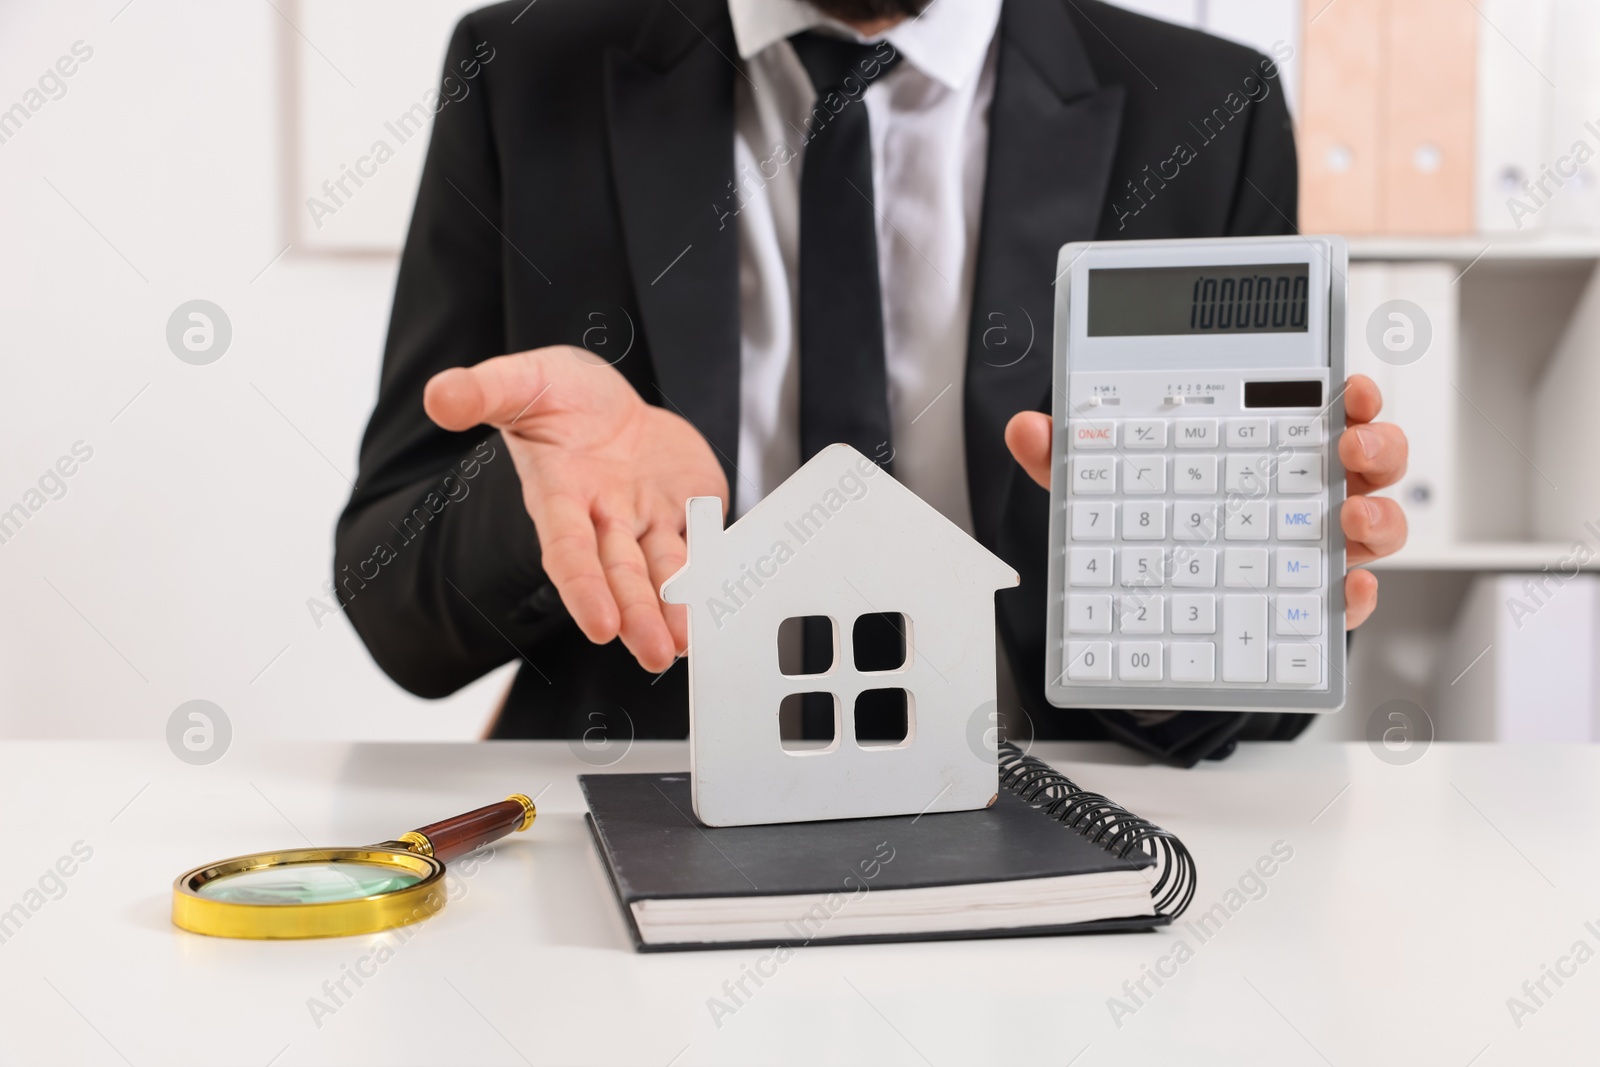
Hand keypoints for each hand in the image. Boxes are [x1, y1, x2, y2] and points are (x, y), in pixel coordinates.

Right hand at [424, 347, 727, 671]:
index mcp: (560, 494)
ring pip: (660, 570)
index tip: (600, 626)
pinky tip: (722, 598)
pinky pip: (702, 541)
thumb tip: (438, 397)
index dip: (583, 587)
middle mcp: (602, 516)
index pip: (568, 549)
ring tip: (685, 645)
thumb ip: (483, 391)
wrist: (605, 399)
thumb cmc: (558, 396)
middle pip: (619, 573)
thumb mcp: (522, 380)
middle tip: (655, 655)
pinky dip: (712, 568)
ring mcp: (645, 516)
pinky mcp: (683, 507)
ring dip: (674, 607)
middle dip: (637, 615)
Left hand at [1004, 373, 1408, 629]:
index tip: (1351, 386)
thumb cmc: (1149, 529)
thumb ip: (1069, 457)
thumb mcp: (1104, 490)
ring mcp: (1314, 546)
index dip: (1352, 393)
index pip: (1324, 406)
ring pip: (1375, 523)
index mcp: (1269, 446)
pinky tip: (1342, 589)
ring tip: (1350, 517)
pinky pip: (1351, 598)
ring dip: (1378, 516)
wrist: (1148, 618)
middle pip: (1371, 457)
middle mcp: (1305, 491)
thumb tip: (1027, 429)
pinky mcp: (1311, 603)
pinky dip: (1356, 594)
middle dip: (1378, 443)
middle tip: (1351, 445)